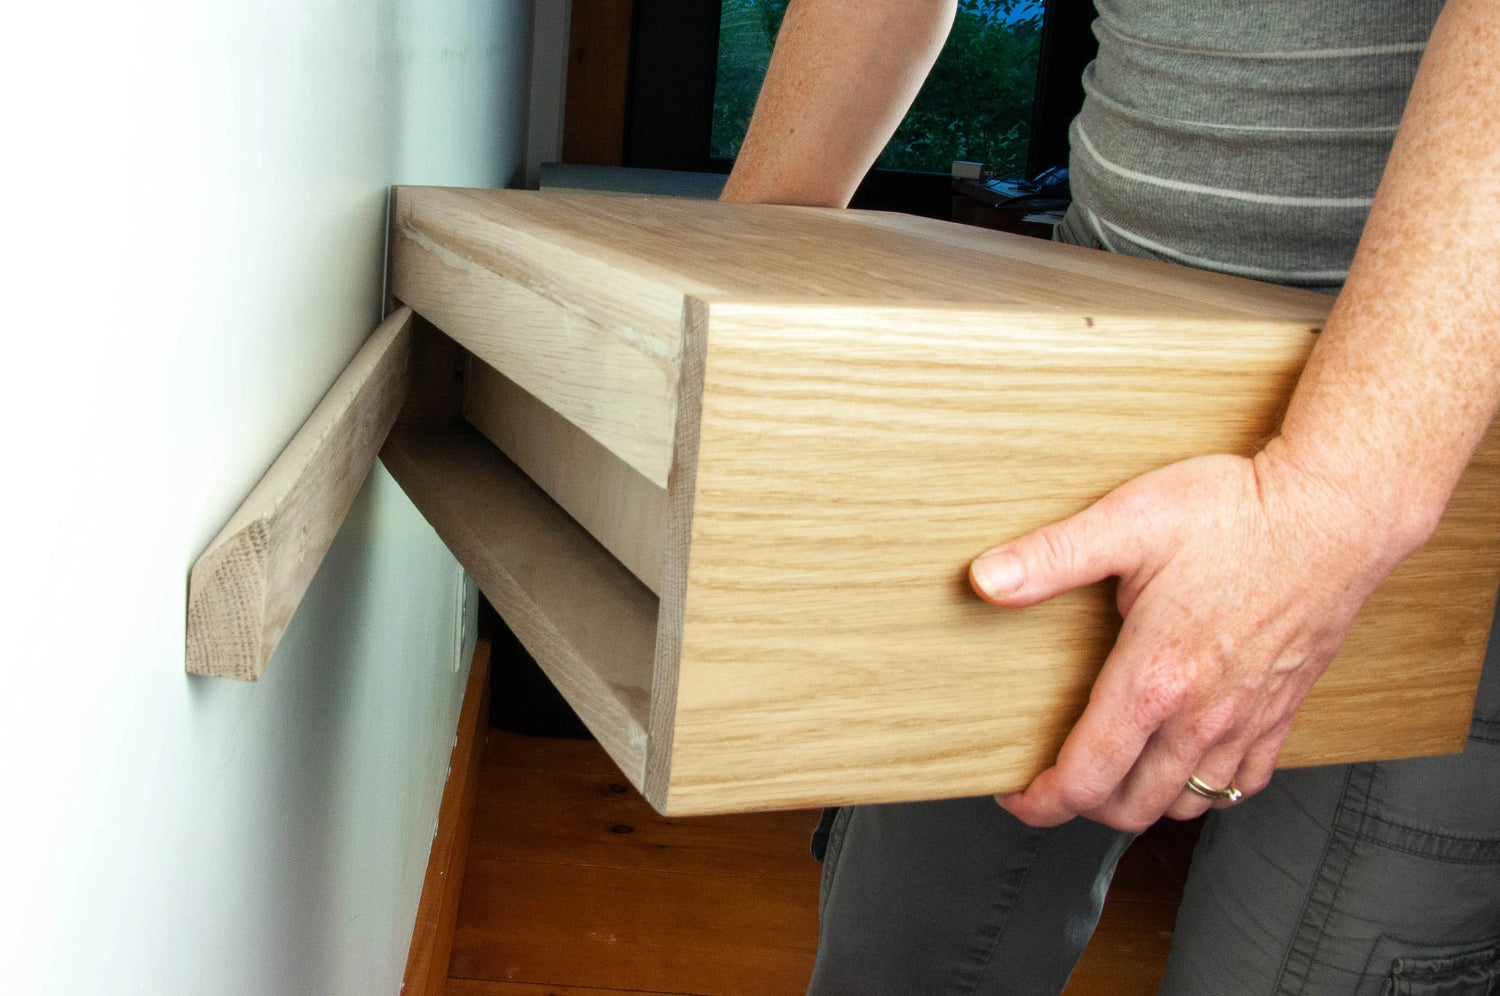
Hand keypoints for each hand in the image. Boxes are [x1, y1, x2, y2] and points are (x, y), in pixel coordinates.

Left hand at [969, 443, 1402, 831]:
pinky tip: (1182, 760)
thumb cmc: (1236, 513)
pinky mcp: (1283, 711)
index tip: (1015, 793)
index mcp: (1155, 679)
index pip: (1086, 778)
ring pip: (1186, 803)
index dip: (1040, 801)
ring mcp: (1248, 720)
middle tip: (1056, 777)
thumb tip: (983, 581)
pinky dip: (1205, 790)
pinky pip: (1242, 785)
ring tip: (1111, 770)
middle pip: (1131, 807)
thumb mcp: (1128, 522)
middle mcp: (1203, 715)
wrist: (1336, 512)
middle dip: (1082, 805)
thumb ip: (1051, 557)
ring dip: (1141, 800)